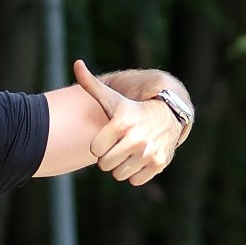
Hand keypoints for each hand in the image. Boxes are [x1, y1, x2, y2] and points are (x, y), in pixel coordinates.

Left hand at [74, 59, 183, 186]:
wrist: (168, 115)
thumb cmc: (132, 109)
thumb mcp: (113, 98)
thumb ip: (90, 84)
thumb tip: (76, 64)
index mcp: (121, 123)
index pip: (95, 150)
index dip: (100, 144)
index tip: (110, 135)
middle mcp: (136, 139)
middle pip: (105, 165)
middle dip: (110, 156)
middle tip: (120, 144)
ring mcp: (148, 153)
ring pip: (119, 175)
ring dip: (122, 166)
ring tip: (131, 150)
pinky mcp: (158, 164)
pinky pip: (135, 180)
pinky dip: (137, 173)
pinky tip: (142, 158)